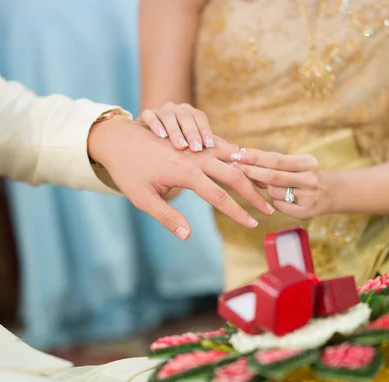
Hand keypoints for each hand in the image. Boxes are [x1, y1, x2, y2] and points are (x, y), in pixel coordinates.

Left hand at [88, 117, 274, 238]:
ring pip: (232, 157)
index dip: (238, 212)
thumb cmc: (129, 172)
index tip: (253, 225)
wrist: (119, 139)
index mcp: (185, 173)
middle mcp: (196, 157)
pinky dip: (238, 157)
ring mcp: (197, 146)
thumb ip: (167, 217)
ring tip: (267, 185)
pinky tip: (248, 165)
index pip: (220, 196)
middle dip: (253, 193)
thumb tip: (188, 235)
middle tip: (269, 209)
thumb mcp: (143, 198)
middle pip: (234, 175)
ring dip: (250, 171)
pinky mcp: (195, 141)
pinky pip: (222, 147)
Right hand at [139, 103, 214, 151]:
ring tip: (181, 146)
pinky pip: (150, 116)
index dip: (204, 130)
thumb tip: (237, 153)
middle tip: (196, 148)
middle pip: (185, 117)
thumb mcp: (195, 147)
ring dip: (175, 131)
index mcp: (190, 114)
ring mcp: (160, 111)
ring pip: (168, 116)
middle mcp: (176, 110)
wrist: (149, 149)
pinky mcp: (146, 116)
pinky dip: (155, 124)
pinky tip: (161, 136)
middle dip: (192, 133)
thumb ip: (214, 148)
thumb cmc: (178, 150)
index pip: (199, 117)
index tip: (208, 145)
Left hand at [221, 147, 334, 219]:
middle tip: (234, 167)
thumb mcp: (296, 163)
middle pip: (272, 176)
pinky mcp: (305, 212)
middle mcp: (310, 179)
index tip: (238, 154)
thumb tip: (243, 156)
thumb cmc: (304, 174)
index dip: (255, 157)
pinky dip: (274, 201)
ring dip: (266, 189)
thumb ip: (273, 162)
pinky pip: (278, 206)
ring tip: (275, 186)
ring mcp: (308, 197)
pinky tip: (283, 198)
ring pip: (273, 192)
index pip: (275, 159)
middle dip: (251, 171)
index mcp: (307, 163)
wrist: (330, 193)